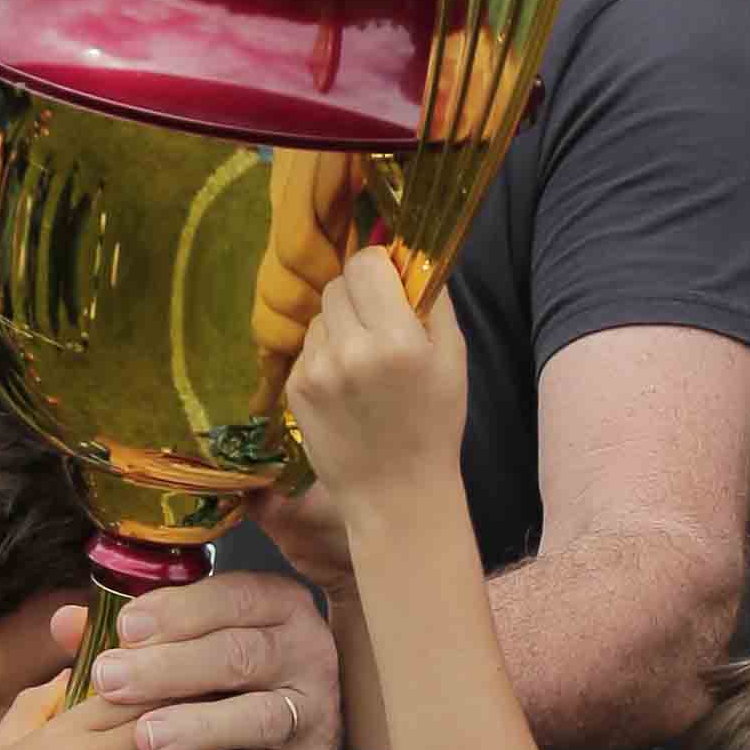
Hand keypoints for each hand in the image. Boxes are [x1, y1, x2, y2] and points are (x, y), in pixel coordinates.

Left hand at [86, 567, 341, 749]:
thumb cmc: (218, 685)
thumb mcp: (185, 647)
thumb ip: (131, 638)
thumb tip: (64, 623)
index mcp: (277, 610)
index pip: (232, 599)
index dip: (178, 612)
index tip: (124, 628)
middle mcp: (306, 658)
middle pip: (240, 656)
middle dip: (172, 669)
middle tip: (111, 681)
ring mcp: (313, 719)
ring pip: (260, 718)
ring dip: (200, 729)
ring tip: (147, 741)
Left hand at [284, 244, 465, 520]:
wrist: (396, 493)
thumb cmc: (434, 424)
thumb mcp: (454, 358)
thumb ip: (433, 300)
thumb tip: (411, 255)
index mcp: (397, 339)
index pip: (366, 263)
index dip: (378, 267)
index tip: (389, 284)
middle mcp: (351, 350)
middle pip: (338, 284)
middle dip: (358, 295)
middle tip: (377, 325)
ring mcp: (316, 370)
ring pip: (320, 314)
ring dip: (339, 325)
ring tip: (362, 363)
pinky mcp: (295, 388)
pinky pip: (307, 347)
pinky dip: (325, 355)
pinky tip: (345, 386)